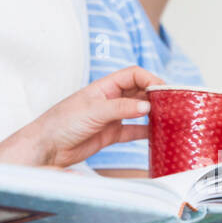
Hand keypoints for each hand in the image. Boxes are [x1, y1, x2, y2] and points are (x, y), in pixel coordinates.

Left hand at [0, 66, 163, 168]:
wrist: (46, 147)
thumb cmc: (61, 123)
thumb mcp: (93, 111)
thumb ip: (121, 108)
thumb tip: (147, 105)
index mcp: (103, 87)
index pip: (133, 75)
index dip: (150, 79)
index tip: (165, 89)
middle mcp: (109, 99)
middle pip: (139, 91)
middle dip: (156, 95)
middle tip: (174, 104)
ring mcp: (111, 117)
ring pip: (139, 111)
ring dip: (154, 113)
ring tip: (171, 118)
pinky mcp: (110, 135)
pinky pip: (133, 131)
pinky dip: (146, 132)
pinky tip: (158, 135)